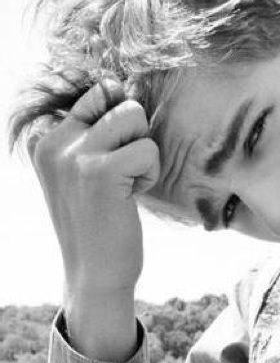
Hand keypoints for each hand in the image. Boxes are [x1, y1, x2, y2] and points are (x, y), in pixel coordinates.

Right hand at [29, 78, 159, 293]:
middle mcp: (54, 142)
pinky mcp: (100, 171)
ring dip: (144, 153)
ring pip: (134, 116)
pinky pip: (148, 149)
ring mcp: (74, 155)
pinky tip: (132, 198)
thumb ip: (93, 135)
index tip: (119, 158)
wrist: (95, 273)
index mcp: (46, 141)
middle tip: (125, 174)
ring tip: (128, 184)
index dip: (122, 123)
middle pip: (120, 102)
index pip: (95, 95)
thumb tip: (118, 89)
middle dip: (137, 137)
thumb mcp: (83, 175)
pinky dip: (150, 173)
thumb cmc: (99, 225)